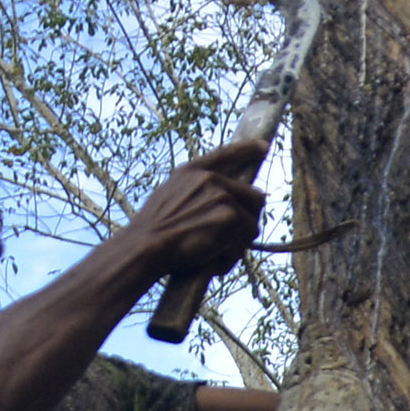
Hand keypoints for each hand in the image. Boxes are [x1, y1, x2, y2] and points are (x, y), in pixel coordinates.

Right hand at [119, 140, 267, 280]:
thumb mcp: (166, 199)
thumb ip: (194, 194)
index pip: (225, 154)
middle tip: (234, 240)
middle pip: (254, 197)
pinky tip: (212, 263)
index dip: (247, 149)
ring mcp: (222, 196)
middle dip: (248, 220)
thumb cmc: (151, 233)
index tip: (263, 147)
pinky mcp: (231, 217)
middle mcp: (210, 179)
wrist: (145, 246)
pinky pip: (243, 244)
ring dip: (236, 244)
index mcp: (191, 173)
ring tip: (214, 255)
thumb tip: (221, 204)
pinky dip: (229, 258)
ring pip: (251, 225)